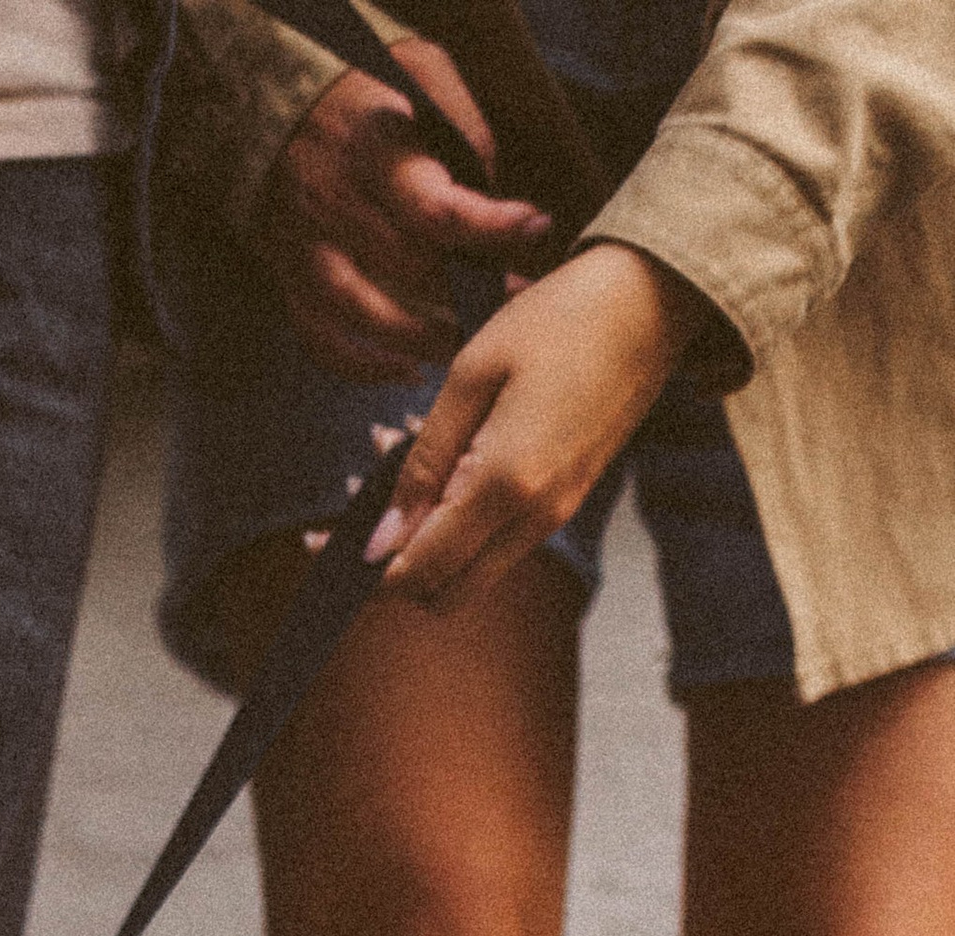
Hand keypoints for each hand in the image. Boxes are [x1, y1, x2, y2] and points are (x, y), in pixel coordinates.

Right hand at [257, 45, 548, 380]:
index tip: (534, 226)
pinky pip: (322, 341)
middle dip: (468, 293)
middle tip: (512, 299)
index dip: (489, 227)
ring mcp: (308, 250)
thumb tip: (493, 192)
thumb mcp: (421, 72)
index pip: (434, 207)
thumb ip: (462, 125)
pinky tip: (407, 370)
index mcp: (373, 151)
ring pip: (364, 316)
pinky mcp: (292, 281)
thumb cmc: (367, 94)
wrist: (276, 106)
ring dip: (421, 340)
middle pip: (408, 271)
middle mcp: (336, 205)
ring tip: (464, 344)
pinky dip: (364, 367)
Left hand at [366, 244, 703, 603]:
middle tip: (359, 514)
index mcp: (506, 486)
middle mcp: (535, 519)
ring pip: (470, 573)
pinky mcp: (566, 501)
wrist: (654, 299)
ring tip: (397, 458)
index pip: (419, 569)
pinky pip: (498, 540)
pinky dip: (460, 522)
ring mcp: (556, 516)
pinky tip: (444, 460)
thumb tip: (382, 538)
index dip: (364, 570)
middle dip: (393, 570)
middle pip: (443, 594)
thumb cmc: (562, 318)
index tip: (323, 542)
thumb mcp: (472, 373)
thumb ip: (423, 462)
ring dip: (426, 542)